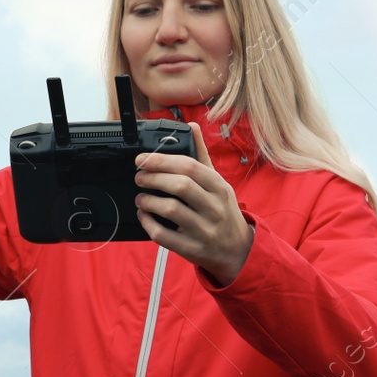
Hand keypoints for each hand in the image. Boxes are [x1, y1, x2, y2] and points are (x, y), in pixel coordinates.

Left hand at [133, 123, 253, 285]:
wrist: (237, 250)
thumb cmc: (223, 210)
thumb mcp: (217, 182)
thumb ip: (201, 155)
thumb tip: (191, 126)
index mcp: (220, 187)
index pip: (190, 167)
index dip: (162, 160)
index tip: (143, 159)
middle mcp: (214, 208)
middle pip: (179, 186)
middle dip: (153, 178)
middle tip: (139, 177)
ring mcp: (204, 230)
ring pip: (170, 210)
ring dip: (148, 201)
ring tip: (140, 196)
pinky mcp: (192, 249)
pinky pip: (164, 235)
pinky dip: (148, 223)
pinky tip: (144, 215)